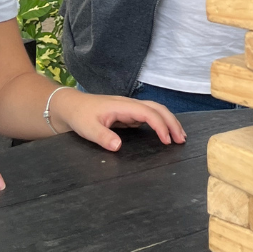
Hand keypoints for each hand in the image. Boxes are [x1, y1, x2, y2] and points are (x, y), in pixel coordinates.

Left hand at [49, 88, 186, 149]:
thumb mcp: (88, 128)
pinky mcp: (128, 114)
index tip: (166, 141)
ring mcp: (130, 108)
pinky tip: (164, 133)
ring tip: (179, 137)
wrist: (71, 106)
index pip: (148, 113)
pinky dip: (160, 123)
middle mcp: (130, 104)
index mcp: (123, 106)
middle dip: (172, 122)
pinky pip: (149, 116)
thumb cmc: (80, 116)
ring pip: (155, 110)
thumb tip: (118, 147)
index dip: (160, 126)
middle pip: (157, 108)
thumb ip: (103, 136)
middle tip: (181, 140)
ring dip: (169, 121)